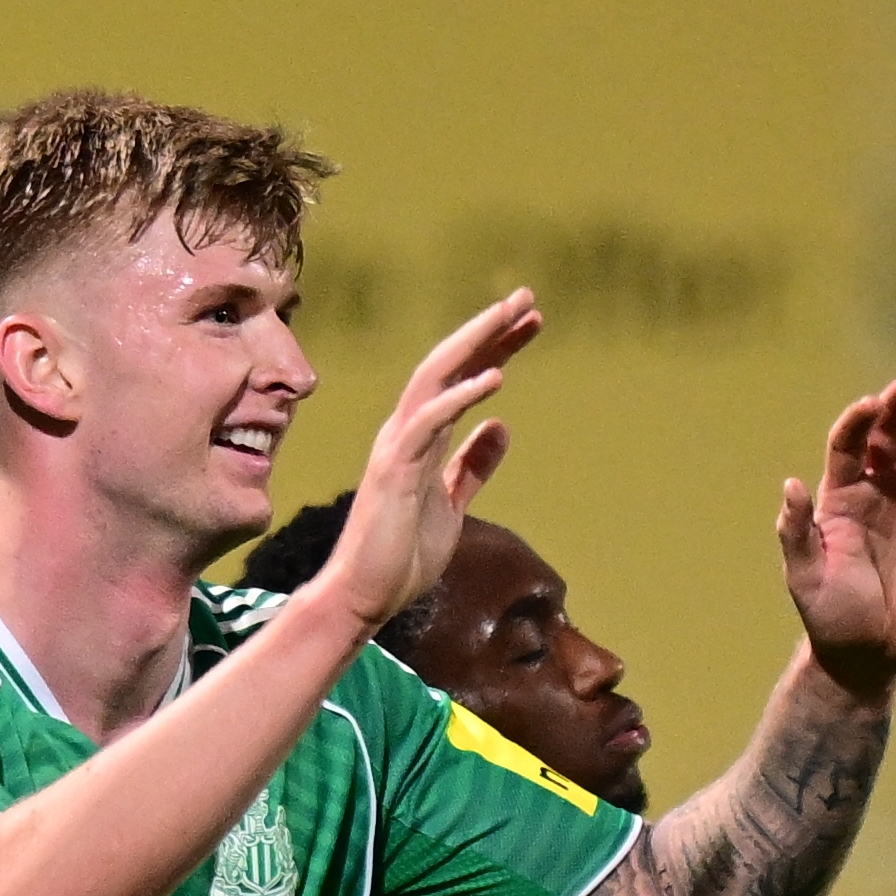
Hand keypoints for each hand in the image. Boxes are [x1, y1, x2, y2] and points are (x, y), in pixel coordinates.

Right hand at [304, 291, 541, 635]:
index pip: (461, 377)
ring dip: (474, 344)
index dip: (495, 347)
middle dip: (488, 329)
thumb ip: (473, 467)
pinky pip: (428, 422)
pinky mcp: (395, 470)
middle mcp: (405, 430)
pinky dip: (459, 396)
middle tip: (526, 298)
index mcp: (421, 437)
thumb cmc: (402, 555)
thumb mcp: (452, 505)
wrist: (364, 597)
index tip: (531, 322)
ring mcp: (397, 446)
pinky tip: (493, 379)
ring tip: (509, 316)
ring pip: (434, 377)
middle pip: (448, 363)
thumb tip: (501, 426)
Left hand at [776, 372, 895, 698]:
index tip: (870, 406)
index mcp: (840, 495)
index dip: (858, 422)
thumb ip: (798, 533)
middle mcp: (878, 486)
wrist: (872, 653)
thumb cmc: (831, 617)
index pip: (848, 443)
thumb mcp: (806, 579)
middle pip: (889, 431)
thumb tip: (791, 484)